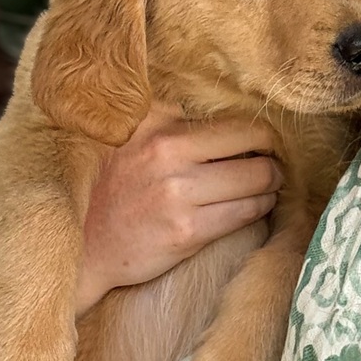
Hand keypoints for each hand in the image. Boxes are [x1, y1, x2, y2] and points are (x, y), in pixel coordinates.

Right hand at [76, 103, 281, 313]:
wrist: (88, 245)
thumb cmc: (114, 190)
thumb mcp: (132, 136)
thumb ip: (171, 118)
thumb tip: (224, 114)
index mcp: (156, 123)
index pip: (230, 118)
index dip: (256, 132)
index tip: (261, 144)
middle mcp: (166, 151)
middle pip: (253, 143)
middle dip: (271, 156)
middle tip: (273, 165)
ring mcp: (177, 193)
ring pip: (257, 180)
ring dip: (270, 184)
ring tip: (266, 187)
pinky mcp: (187, 231)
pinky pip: (246, 213)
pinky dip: (260, 208)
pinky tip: (255, 207)